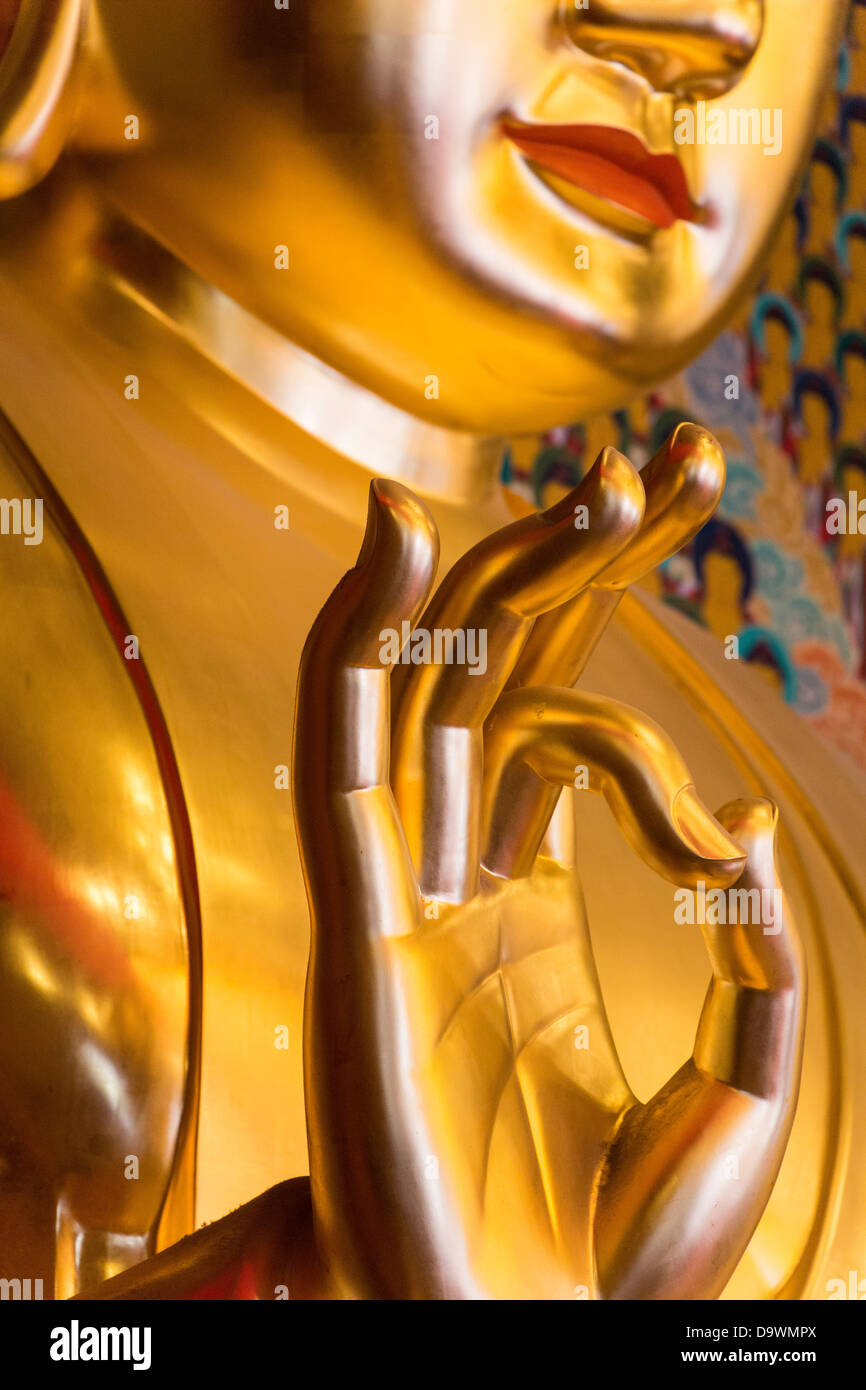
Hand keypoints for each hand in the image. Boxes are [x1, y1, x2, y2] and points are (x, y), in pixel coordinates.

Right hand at [293, 425, 805, 1299]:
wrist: (544, 1359)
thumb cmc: (631, 1264)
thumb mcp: (741, 1097)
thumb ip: (752, 960)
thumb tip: (741, 820)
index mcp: (528, 918)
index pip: (560, 723)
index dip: (618, 631)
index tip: (695, 547)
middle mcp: (455, 887)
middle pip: (500, 685)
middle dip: (573, 565)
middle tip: (662, 465)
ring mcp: (399, 897)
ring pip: (417, 696)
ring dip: (478, 577)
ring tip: (571, 480)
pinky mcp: (353, 922)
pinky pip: (340, 751)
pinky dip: (355, 638)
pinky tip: (396, 531)